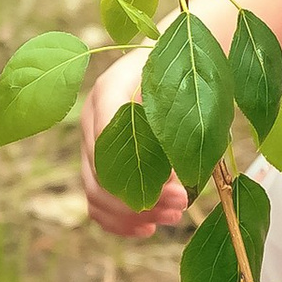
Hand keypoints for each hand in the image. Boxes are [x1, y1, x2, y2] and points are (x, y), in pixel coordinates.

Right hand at [79, 44, 187, 240]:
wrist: (181, 53)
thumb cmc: (190, 70)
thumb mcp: (188, 88)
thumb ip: (177, 124)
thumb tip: (171, 180)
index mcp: (110, 89)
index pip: (110, 143)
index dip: (142, 175)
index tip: (180, 192)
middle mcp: (92, 115)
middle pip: (99, 174)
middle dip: (141, 200)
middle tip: (181, 207)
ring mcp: (92, 138)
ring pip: (95, 191)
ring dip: (131, 215)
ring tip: (172, 217)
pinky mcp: (98, 157)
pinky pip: (95, 198)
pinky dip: (117, 220)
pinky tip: (147, 228)